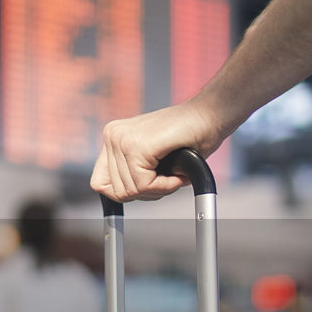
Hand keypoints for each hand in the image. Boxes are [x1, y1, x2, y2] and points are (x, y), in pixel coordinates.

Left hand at [91, 101, 225, 201]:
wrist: (212, 114)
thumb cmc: (189, 136)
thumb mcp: (150, 159)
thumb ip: (131, 173)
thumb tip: (116, 197)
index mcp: (113, 137)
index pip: (100, 183)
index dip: (124, 193)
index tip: (147, 186)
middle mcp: (113, 135)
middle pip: (116, 191)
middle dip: (146, 193)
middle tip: (168, 179)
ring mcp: (122, 139)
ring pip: (131, 191)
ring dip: (158, 190)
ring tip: (175, 174)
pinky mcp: (137, 146)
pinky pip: (144, 185)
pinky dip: (165, 187)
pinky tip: (178, 175)